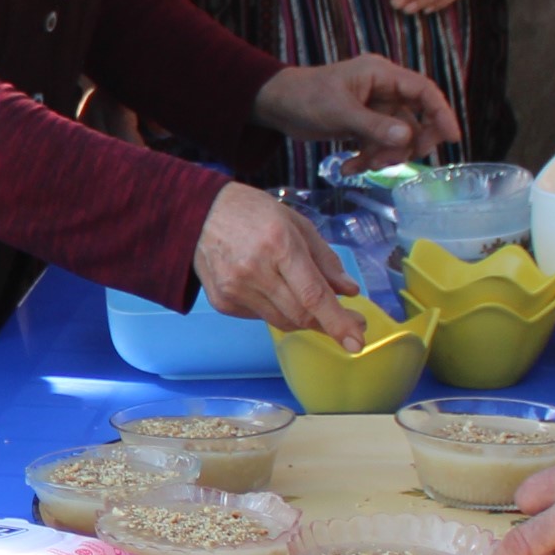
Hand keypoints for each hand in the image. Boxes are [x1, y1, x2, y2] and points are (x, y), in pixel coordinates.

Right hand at [193, 181, 363, 346]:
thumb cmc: (253, 213)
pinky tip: (273, 289)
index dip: (337, 322)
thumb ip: (325, 260)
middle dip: (328, 324)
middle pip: (300, 315)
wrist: (198, 214)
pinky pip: (261, 316)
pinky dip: (276, 309)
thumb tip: (349, 292)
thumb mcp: (297, 224)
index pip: (313, 295)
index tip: (356, 341)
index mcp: (279, 245)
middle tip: (349, 323)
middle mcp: (255, 271)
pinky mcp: (223, 302)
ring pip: (282, 321)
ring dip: (303, 318)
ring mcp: (235, 289)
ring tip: (311, 302)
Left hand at [252, 53, 460, 162]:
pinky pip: (378, 145)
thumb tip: (407, 138)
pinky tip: (348, 168)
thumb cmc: (306, 97)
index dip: (441, 113)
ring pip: (397, 136)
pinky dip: (367, 159)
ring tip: (361, 165)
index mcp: (382, 74)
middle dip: (408, 143)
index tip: (452, 138)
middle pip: (416, 117)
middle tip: (395, 160)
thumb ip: (373, 126)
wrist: (276, 105)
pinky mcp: (363, 125)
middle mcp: (383, 90)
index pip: (423, 91)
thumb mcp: (340, 112)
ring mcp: (374, 109)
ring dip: (383, 156)